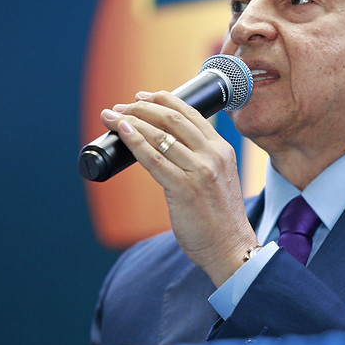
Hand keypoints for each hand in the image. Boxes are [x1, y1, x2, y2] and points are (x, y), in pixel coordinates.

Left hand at [100, 91, 257, 285]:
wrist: (231, 247)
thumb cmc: (220, 218)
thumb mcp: (218, 178)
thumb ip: (200, 159)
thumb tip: (165, 145)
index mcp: (222, 150)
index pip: (190, 113)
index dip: (163, 100)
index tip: (143, 97)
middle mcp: (212, 155)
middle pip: (173, 119)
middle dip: (142, 107)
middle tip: (122, 106)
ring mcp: (199, 171)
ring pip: (160, 135)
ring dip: (131, 121)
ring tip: (113, 117)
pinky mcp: (184, 189)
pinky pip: (153, 158)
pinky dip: (135, 141)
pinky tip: (122, 132)